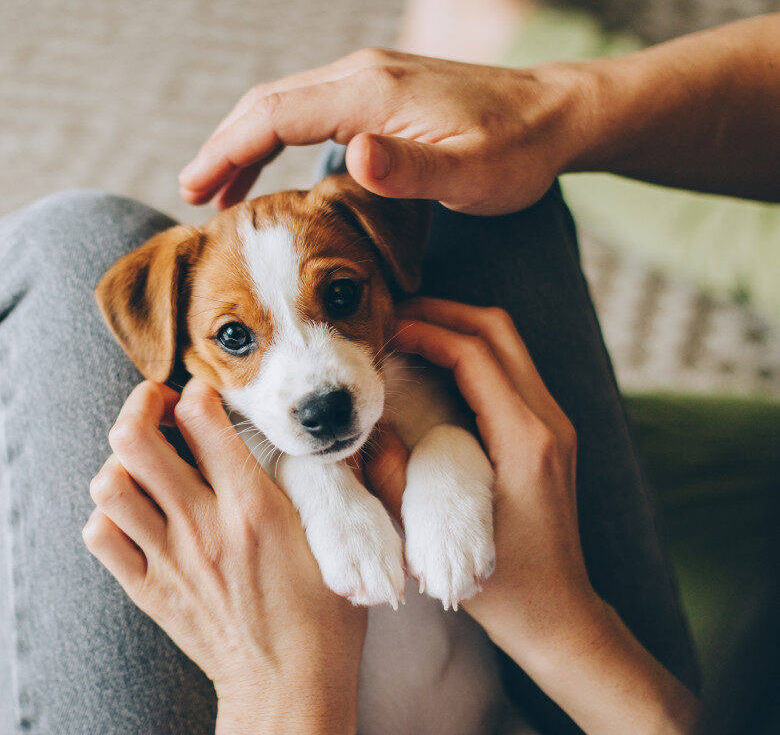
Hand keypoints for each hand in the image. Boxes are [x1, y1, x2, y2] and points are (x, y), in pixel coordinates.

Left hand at [83, 379, 363, 734]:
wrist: (289, 688)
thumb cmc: (324, 615)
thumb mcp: (341, 540)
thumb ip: (338, 482)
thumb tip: (333, 437)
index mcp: (253, 506)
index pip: (203, 417)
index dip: (199, 389)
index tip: (207, 393)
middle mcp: (202, 525)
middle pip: (135, 439)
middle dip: (141, 404)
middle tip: (160, 406)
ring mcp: (169, 559)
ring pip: (109, 484)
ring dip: (122, 461)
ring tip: (146, 461)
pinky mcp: (150, 589)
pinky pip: (101, 536)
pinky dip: (109, 514)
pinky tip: (137, 512)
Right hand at [178, 49, 583, 214]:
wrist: (556, 114)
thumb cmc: (517, 151)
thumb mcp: (470, 172)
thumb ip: (409, 168)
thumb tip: (349, 154)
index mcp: (371, 92)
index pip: (275, 114)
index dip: (228, 151)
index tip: (194, 190)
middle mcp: (362, 75)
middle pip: (268, 103)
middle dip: (224, 147)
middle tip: (192, 196)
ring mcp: (370, 79)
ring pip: (285, 104)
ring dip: (246, 142)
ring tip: (221, 191)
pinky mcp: (381, 93)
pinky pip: (311, 109)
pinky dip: (277, 137)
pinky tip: (276, 170)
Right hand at [365, 298, 697, 734]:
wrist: (561, 616)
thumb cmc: (506, 588)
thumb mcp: (437, 539)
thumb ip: (395, 480)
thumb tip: (365, 428)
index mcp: (526, 440)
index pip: (475, 354)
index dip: (426, 330)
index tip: (384, 329)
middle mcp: (548, 422)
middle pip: (498, 330)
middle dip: (443, 312)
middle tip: (392, 315)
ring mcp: (554, 425)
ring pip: (507, 344)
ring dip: (457, 328)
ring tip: (407, 331)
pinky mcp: (547, 434)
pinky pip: (509, 369)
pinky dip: (470, 353)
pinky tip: (432, 365)